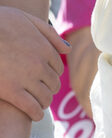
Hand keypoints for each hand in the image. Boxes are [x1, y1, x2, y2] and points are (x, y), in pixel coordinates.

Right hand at [0, 7, 69, 121]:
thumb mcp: (24, 19)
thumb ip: (48, 33)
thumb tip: (68, 50)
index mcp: (43, 48)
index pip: (58, 68)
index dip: (51, 73)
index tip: (43, 76)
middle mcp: (38, 64)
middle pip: (54, 85)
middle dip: (48, 88)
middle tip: (38, 90)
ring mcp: (26, 79)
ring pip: (45, 99)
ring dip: (42, 102)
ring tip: (35, 101)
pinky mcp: (13, 92)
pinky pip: (33, 109)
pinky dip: (35, 114)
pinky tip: (33, 113)